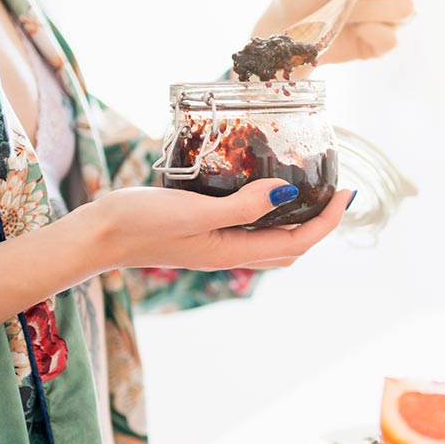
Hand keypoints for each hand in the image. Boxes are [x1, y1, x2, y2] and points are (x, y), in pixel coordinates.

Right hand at [91, 179, 353, 270]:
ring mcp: (216, 245)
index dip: (328, 220)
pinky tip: (262, 190)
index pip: (298, 242)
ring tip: (309, 192)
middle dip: (320, 224)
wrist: (96, 236)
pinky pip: (248, 229)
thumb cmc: (140, 223)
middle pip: (291, 247)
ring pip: (271, 241)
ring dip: (297, 221)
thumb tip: (287, 192)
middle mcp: (230, 253)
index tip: (348, 193)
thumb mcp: (195, 210)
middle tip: (336, 193)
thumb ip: (243, 204)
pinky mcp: (202, 234)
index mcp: (234, 251)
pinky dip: (268, 214)